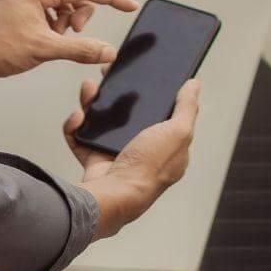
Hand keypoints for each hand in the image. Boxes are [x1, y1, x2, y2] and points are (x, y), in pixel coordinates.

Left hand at [0, 0, 137, 78]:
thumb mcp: (43, 50)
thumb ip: (78, 49)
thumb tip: (107, 51)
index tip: (129, 6)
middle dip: (84, 8)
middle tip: (78, 32)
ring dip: (67, 16)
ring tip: (57, 39)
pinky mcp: (14, 6)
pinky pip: (45, 6)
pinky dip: (53, 20)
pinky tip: (45, 39)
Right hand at [63, 78, 200, 237]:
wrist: (112, 196)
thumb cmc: (148, 169)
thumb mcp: (178, 132)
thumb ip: (187, 108)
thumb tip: (194, 85)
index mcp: (167, 146)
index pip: (163, 113)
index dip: (153, 93)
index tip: (141, 73)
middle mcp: (143, 151)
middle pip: (130, 114)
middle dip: (117, 94)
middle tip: (108, 75)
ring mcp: (118, 156)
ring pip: (103, 122)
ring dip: (93, 104)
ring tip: (89, 90)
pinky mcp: (95, 161)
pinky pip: (82, 138)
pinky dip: (76, 127)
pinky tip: (77, 117)